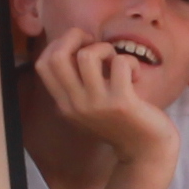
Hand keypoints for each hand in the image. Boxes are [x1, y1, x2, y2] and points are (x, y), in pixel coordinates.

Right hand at [32, 30, 178, 173]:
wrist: (146, 152)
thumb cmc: (122, 122)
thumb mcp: (90, 107)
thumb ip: (78, 84)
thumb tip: (79, 44)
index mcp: (65, 104)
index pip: (43, 64)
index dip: (60, 44)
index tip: (81, 47)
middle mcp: (75, 104)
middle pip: (56, 56)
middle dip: (75, 36)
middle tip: (96, 45)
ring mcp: (97, 104)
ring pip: (87, 55)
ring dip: (106, 49)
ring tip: (117, 64)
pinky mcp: (121, 102)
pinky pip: (120, 63)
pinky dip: (130, 62)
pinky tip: (135, 77)